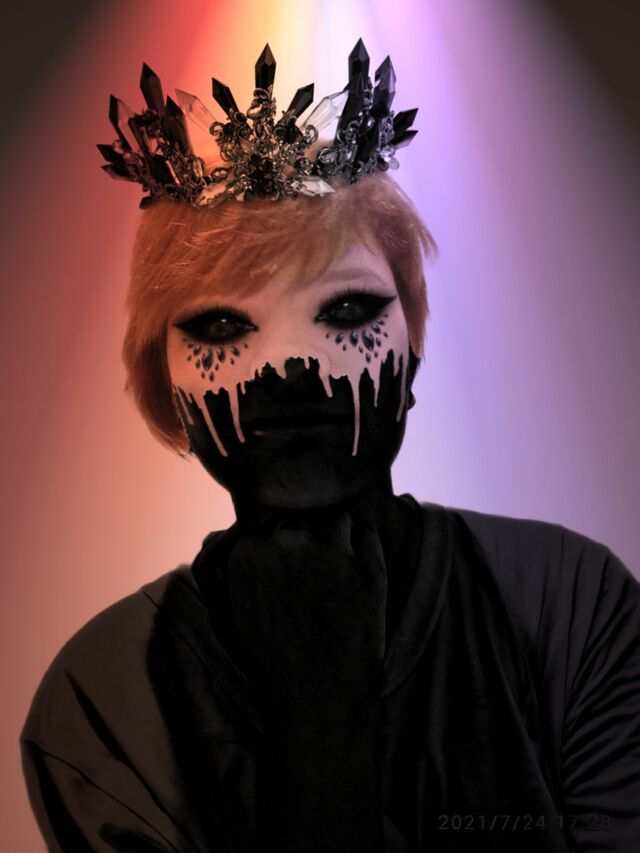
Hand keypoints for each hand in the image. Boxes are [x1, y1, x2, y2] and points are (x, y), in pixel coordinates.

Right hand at [226, 505, 387, 719]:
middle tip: (311, 553)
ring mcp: (331, 553)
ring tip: (335, 553)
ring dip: (332, 527)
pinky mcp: (368, 567)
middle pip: (298, 513)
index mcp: (250, 553)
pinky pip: (365, 530)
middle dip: (303, 527)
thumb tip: (214, 535)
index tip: (283, 545)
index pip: (263, 515)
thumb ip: (212, 571)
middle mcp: (289, 544)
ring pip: (333, 515)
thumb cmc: (267, 661)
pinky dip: (362, 535)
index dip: (274, 528)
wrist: (317, 699)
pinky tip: (358, 552)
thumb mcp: (224, 617)